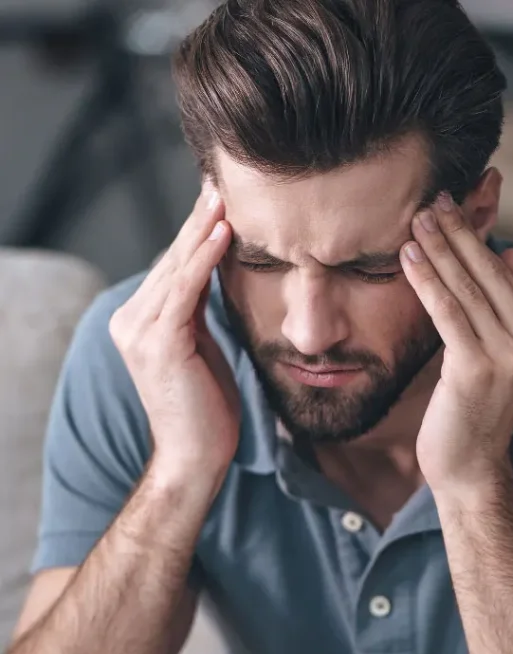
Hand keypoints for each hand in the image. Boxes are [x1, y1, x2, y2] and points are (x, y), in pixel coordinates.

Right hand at [109, 182, 238, 487]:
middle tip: (221, 180)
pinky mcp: (159, 343)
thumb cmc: (208, 406)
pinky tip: (223, 231)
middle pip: (174, 259)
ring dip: (203, 228)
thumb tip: (218, 272)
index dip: (197, 230)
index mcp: (140, 320)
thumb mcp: (204, 346)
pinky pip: (185, 290)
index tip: (219, 196)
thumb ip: (201, 310)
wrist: (196, 456)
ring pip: (178, 268)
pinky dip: (204, 259)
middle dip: (199, 219)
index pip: (174, 265)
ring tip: (225, 195)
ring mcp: (139, 331)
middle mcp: (131, 320)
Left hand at [400, 193, 512, 495]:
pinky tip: (408, 257)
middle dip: (456, 232)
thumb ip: (508, 303)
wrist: (472, 466)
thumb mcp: (498, 351)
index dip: (473, 235)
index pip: (501, 270)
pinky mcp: (478, 366)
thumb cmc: (476, 408)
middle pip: (486, 272)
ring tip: (416, 217)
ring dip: (438, 248)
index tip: (449, 203)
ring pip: (466, 287)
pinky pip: (449, 312)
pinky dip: (427, 280)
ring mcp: (508, 353)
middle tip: (431, 198)